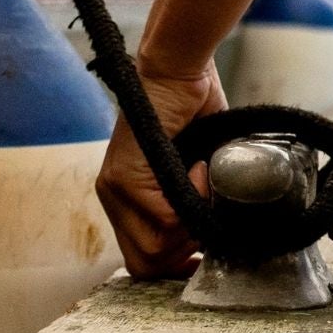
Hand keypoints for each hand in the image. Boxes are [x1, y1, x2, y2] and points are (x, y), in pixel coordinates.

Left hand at [96, 65, 226, 278]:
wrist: (177, 68)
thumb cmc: (192, 108)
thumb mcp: (196, 165)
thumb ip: (195, 198)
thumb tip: (219, 231)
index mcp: (127, 201)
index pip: (145, 260)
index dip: (179, 264)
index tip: (207, 252)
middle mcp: (113, 200)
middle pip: (147, 265)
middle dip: (187, 250)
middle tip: (209, 212)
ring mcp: (114, 190)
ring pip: (155, 248)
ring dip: (192, 223)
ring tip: (205, 181)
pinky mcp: (124, 177)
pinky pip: (164, 217)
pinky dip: (194, 196)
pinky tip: (201, 165)